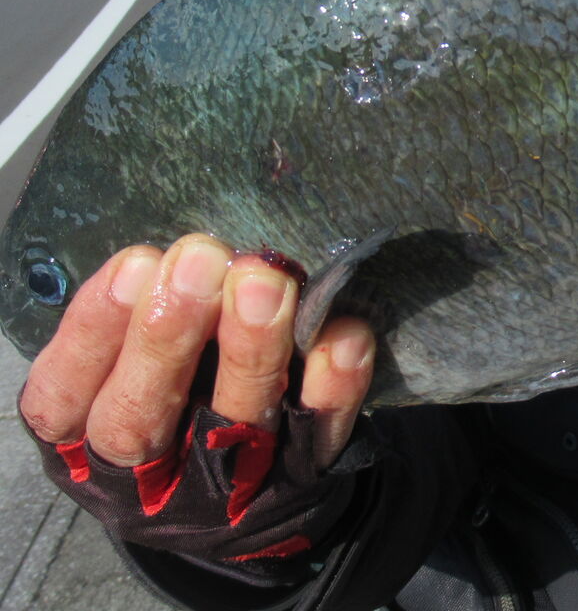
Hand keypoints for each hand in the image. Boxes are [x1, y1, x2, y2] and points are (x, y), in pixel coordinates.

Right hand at [18, 234, 374, 562]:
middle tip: (199, 260)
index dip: (95, 329)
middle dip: (167, 335)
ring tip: (264, 281)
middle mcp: (150, 472)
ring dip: (251, 348)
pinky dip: (334, 384)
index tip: (138, 263)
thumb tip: (189, 258)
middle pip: (141, 417)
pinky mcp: (303, 478)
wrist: (254, 491)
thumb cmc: (174, 398)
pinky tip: (343, 336)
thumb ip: (143, 316)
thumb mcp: (127, 368)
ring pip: (234, 422)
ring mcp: (229, 482)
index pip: (64, 394)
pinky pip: (321, 433)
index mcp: (85, 438)